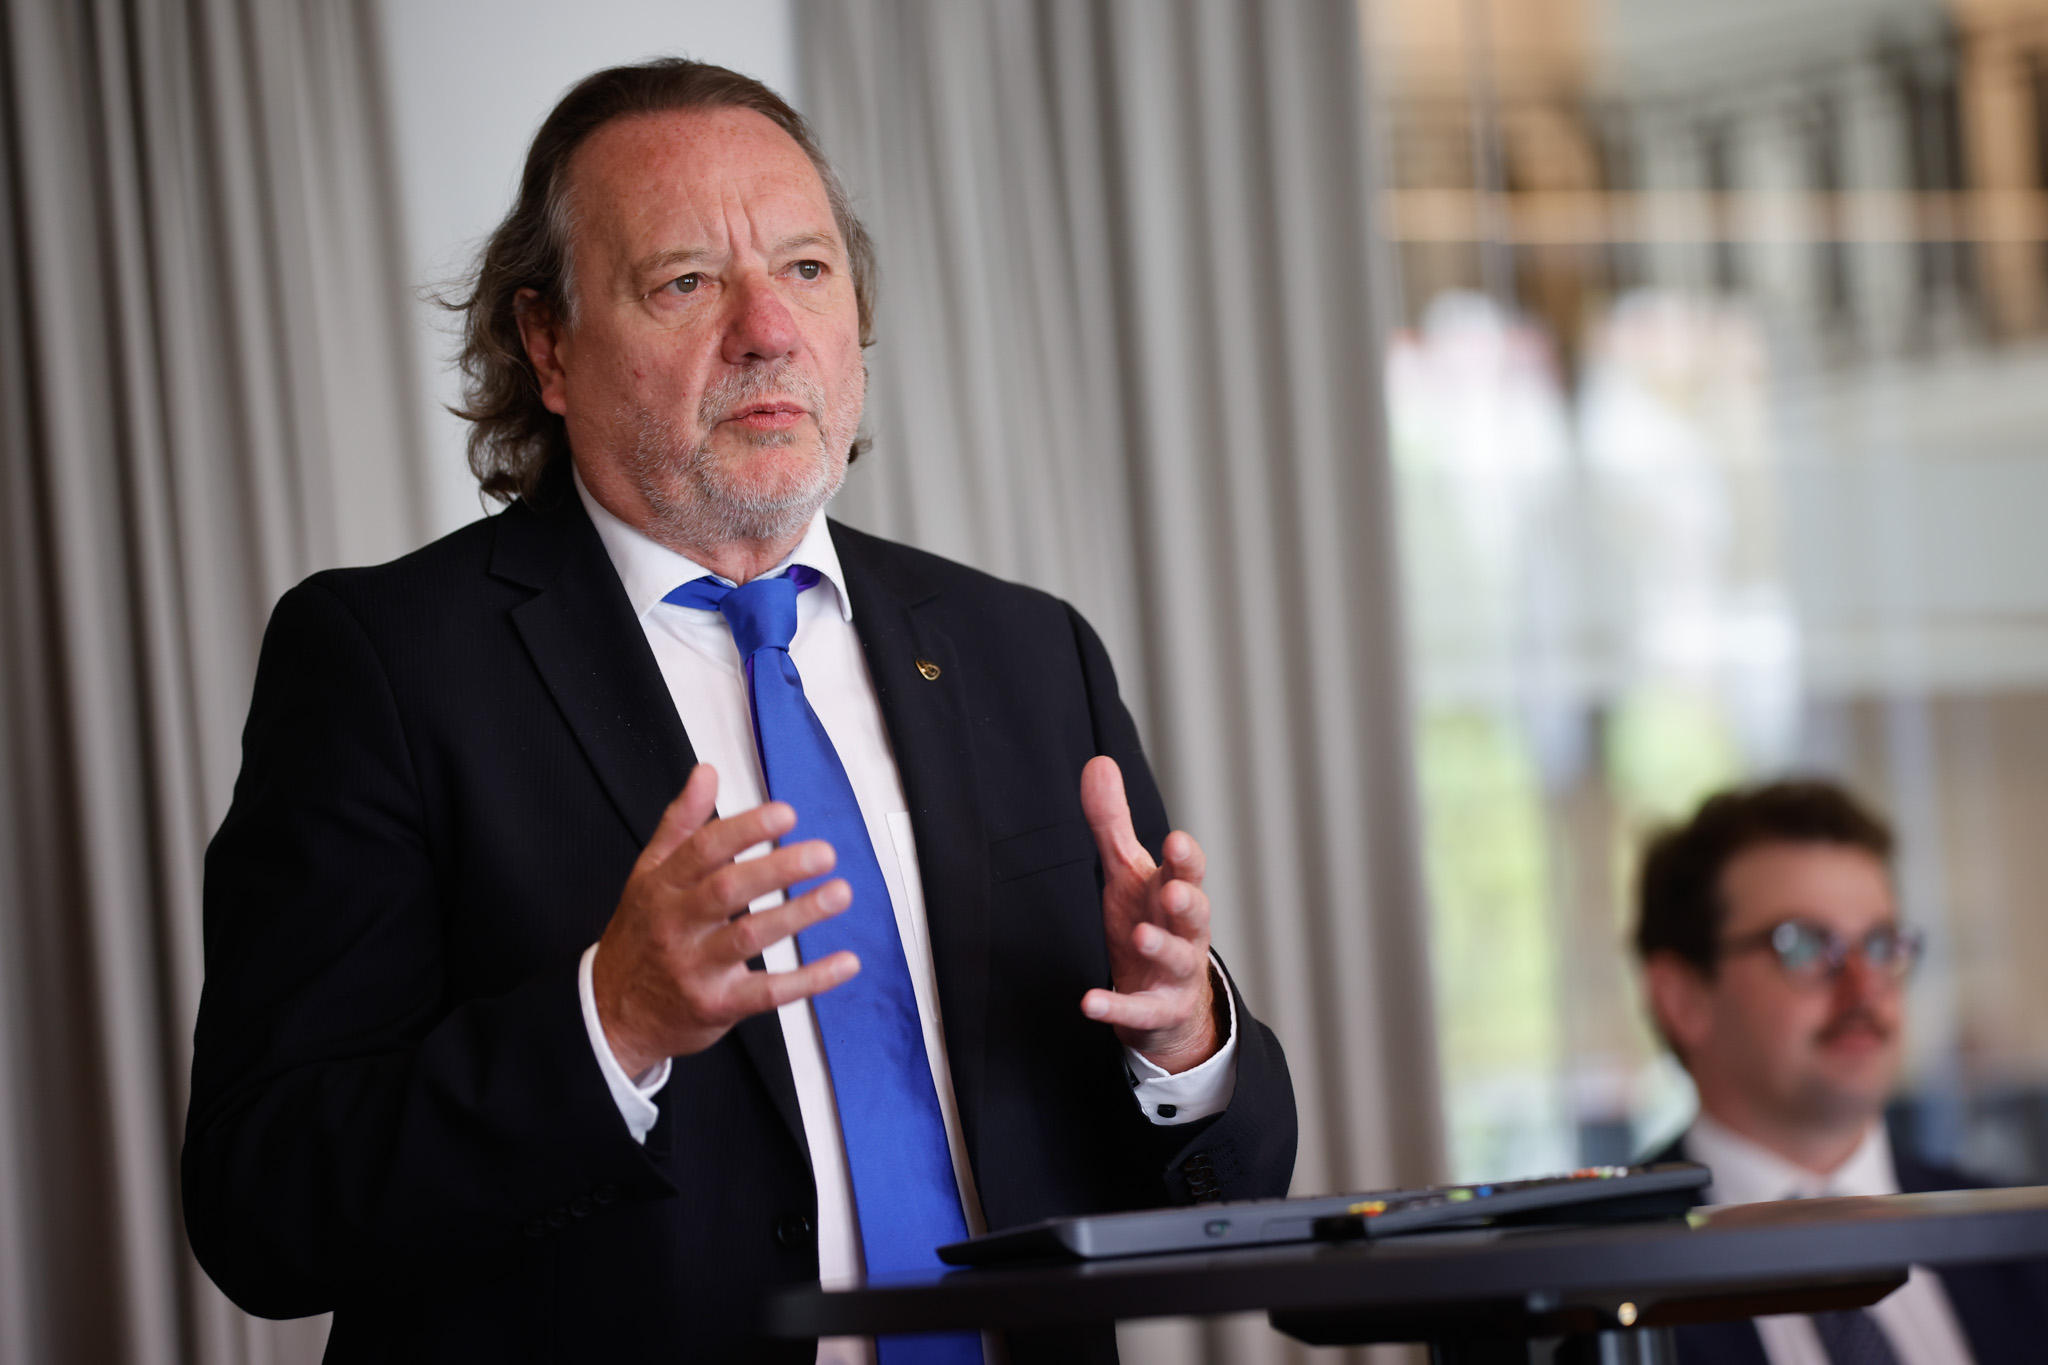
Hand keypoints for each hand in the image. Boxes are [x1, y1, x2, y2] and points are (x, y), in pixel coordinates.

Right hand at [592, 764, 858, 1075]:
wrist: (612, 1015)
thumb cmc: (640, 937)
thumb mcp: (647, 875)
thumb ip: (681, 823)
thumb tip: (706, 772)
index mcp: (663, 886)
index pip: (703, 850)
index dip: (745, 830)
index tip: (785, 814)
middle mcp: (676, 924)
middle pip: (727, 890)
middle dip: (777, 869)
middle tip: (822, 853)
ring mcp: (696, 967)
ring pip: (749, 937)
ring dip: (798, 915)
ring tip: (839, 893)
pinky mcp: (717, 1006)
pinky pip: (768, 993)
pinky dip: (810, 979)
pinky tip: (845, 962)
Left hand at [1078, 756, 1217, 1073]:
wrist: (1169, 1005)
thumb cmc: (1147, 924)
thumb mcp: (1128, 873)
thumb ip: (1114, 823)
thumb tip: (1099, 762)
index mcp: (1175, 893)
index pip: (1189, 872)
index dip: (1185, 859)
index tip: (1176, 841)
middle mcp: (1184, 933)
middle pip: (1194, 914)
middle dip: (1188, 900)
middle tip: (1173, 890)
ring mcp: (1175, 974)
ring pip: (1178, 959)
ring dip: (1160, 947)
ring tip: (1140, 936)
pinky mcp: (1157, 1012)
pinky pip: (1138, 1011)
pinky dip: (1116, 1008)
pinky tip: (1090, 1001)